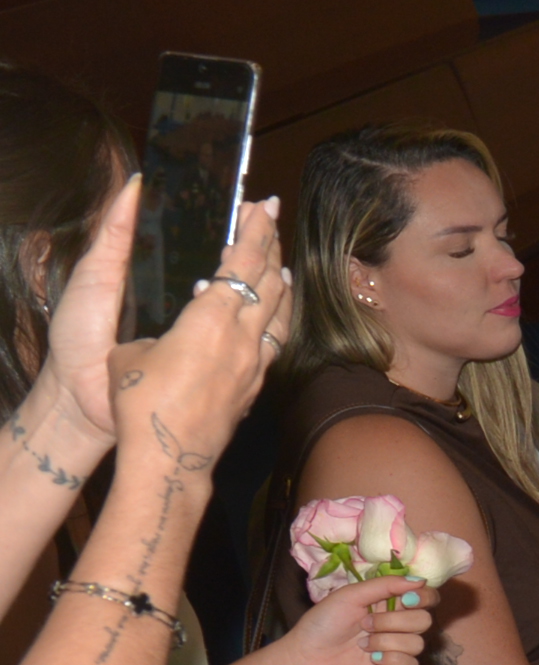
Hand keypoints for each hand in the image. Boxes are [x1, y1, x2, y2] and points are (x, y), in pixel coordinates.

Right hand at [98, 194, 289, 469]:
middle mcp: (243, 338)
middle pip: (268, 281)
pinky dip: (275, 320)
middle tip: (270, 219)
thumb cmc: (141, 403)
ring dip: (280, 284)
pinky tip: (271, 319)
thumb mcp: (132, 354)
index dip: (253, 232)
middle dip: (269, 246)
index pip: (241, 264)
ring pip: (279, 313)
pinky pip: (273, 342)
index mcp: (211, 320)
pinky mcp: (255, 387)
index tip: (262, 206)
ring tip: (281, 265)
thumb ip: (157, 335)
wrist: (169, 457)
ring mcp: (255, 364)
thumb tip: (171, 337)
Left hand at [276, 574, 432, 664]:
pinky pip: (412, 664)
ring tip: (362, 645)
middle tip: (366, 624)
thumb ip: (385, 585)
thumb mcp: (350, 596)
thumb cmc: (322, 624)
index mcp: (390, 603)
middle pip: (424, 620)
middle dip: (394, 622)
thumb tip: (419, 580)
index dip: (425, 597)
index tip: (407, 599)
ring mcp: (398, 648)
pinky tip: (372, 660)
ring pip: (417, 643)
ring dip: (386, 642)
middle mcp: (398, 625)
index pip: (426, 597)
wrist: (304, 659)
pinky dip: (391, 660)